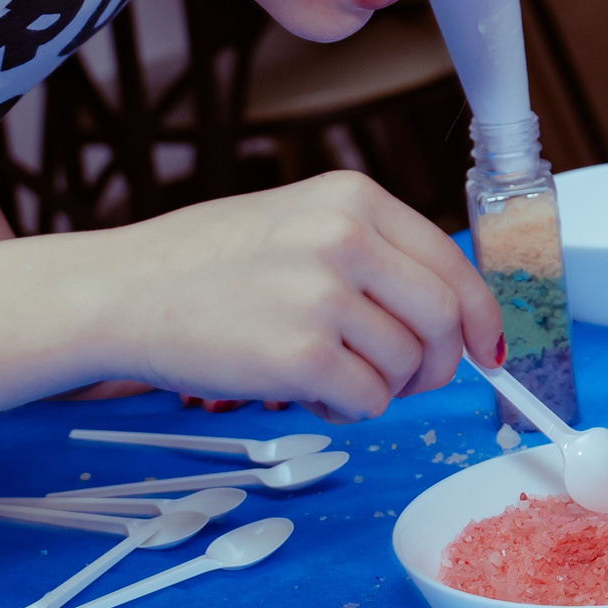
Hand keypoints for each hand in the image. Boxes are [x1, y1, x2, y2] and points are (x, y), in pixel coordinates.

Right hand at [101, 170, 501, 423]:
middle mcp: (346, 237)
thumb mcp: (299, 222)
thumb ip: (374, 254)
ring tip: (330, 373)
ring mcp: (323, 295)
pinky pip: (368, 400)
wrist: (121, 292)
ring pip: (407, 364)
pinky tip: (309, 390)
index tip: (486, 347)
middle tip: (410, 380)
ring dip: (382, 387)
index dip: (478, 315)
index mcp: (353, 198)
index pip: (451, 262)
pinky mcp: (300, 355)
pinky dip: (350, 409)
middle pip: (443, 317)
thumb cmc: (205, 264)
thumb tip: (450, 313)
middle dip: (439, 362)